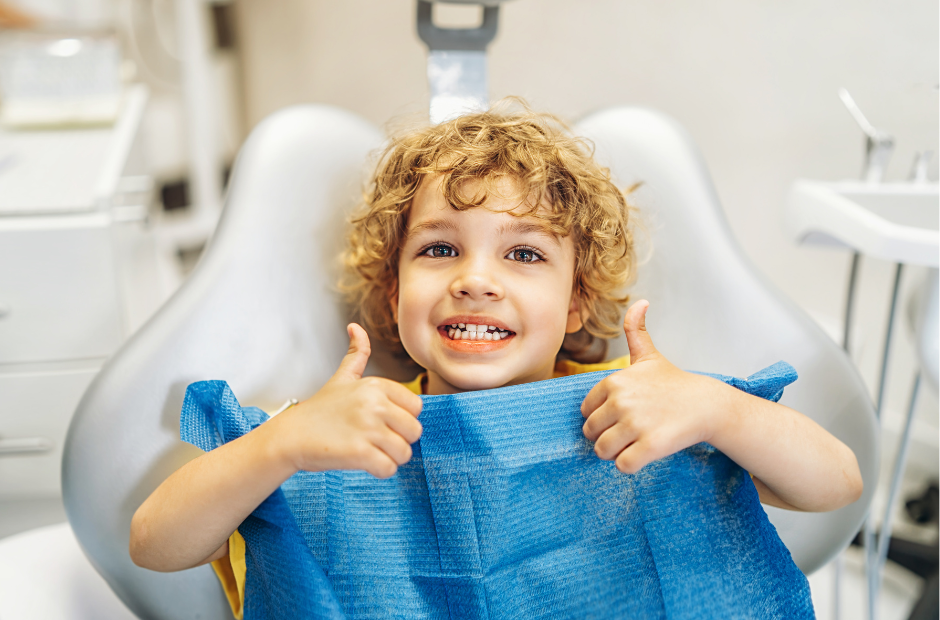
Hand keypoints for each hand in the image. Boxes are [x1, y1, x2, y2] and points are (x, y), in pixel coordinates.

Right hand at [273, 323, 422, 477]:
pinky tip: (364, 464)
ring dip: (391, 458)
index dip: (402, 420)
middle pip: (414, 431)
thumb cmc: (319, 410)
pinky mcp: (360, 452)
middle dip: (400, 441)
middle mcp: (374, 403)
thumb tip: (356, 327)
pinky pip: (389, 469)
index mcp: (376, 385)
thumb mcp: (341, 378)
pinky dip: (380, 471)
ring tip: (370, 452)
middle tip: (377, 441)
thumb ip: (356, 354)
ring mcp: (368, 428)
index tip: (382, 423)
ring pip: (404, 452)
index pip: (416, 407)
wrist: (290, 436)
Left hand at [580, 300, 732, 473]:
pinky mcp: (650, 446)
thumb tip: (640, 301)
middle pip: (592, 433)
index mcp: (614, 382)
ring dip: (616, 453)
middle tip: (629, 433)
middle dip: (606, 437)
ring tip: (635, 444)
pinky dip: (630, 466)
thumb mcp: (650, 356)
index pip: (586, 412)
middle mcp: (621, 401)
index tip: (622, 416)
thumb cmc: (674, 384)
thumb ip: (635, 331)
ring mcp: (635, 424)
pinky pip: (623, 466)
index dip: (601, 418)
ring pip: (603, 451)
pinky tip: (644, 454)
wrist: (707, 405)